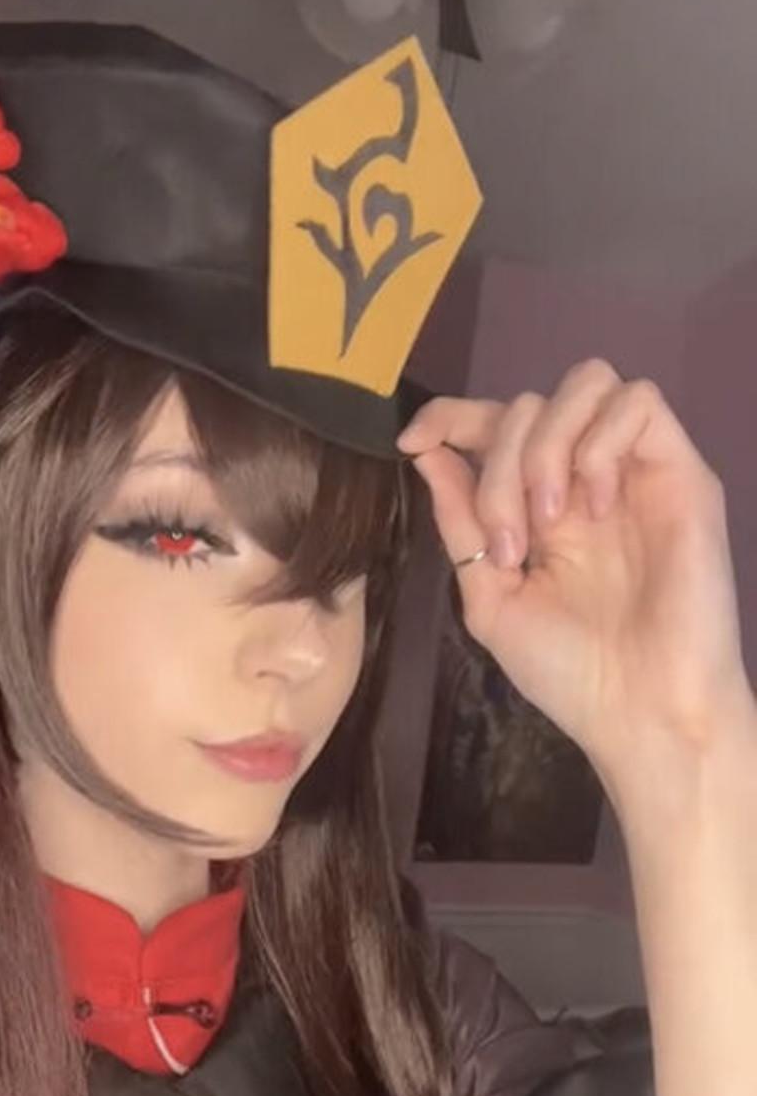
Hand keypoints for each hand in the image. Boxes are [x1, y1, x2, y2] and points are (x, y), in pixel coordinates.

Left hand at [397, 360, 752, 784]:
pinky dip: (601, 444)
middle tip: (511, 543)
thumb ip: (461, 523)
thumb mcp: (492, 600)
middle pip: (528, 404)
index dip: (451, 414)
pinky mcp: (681, 471)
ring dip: (547, 444)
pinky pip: (640, 401)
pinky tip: (595, 509)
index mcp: (538, 506)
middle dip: (499, 462)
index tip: (413, 441)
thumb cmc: (572, 674)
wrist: (643, 713)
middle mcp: (583, 479)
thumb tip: (425, 451)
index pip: (495, 424)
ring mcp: (632, 471)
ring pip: (586, 382)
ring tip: (551, 520)